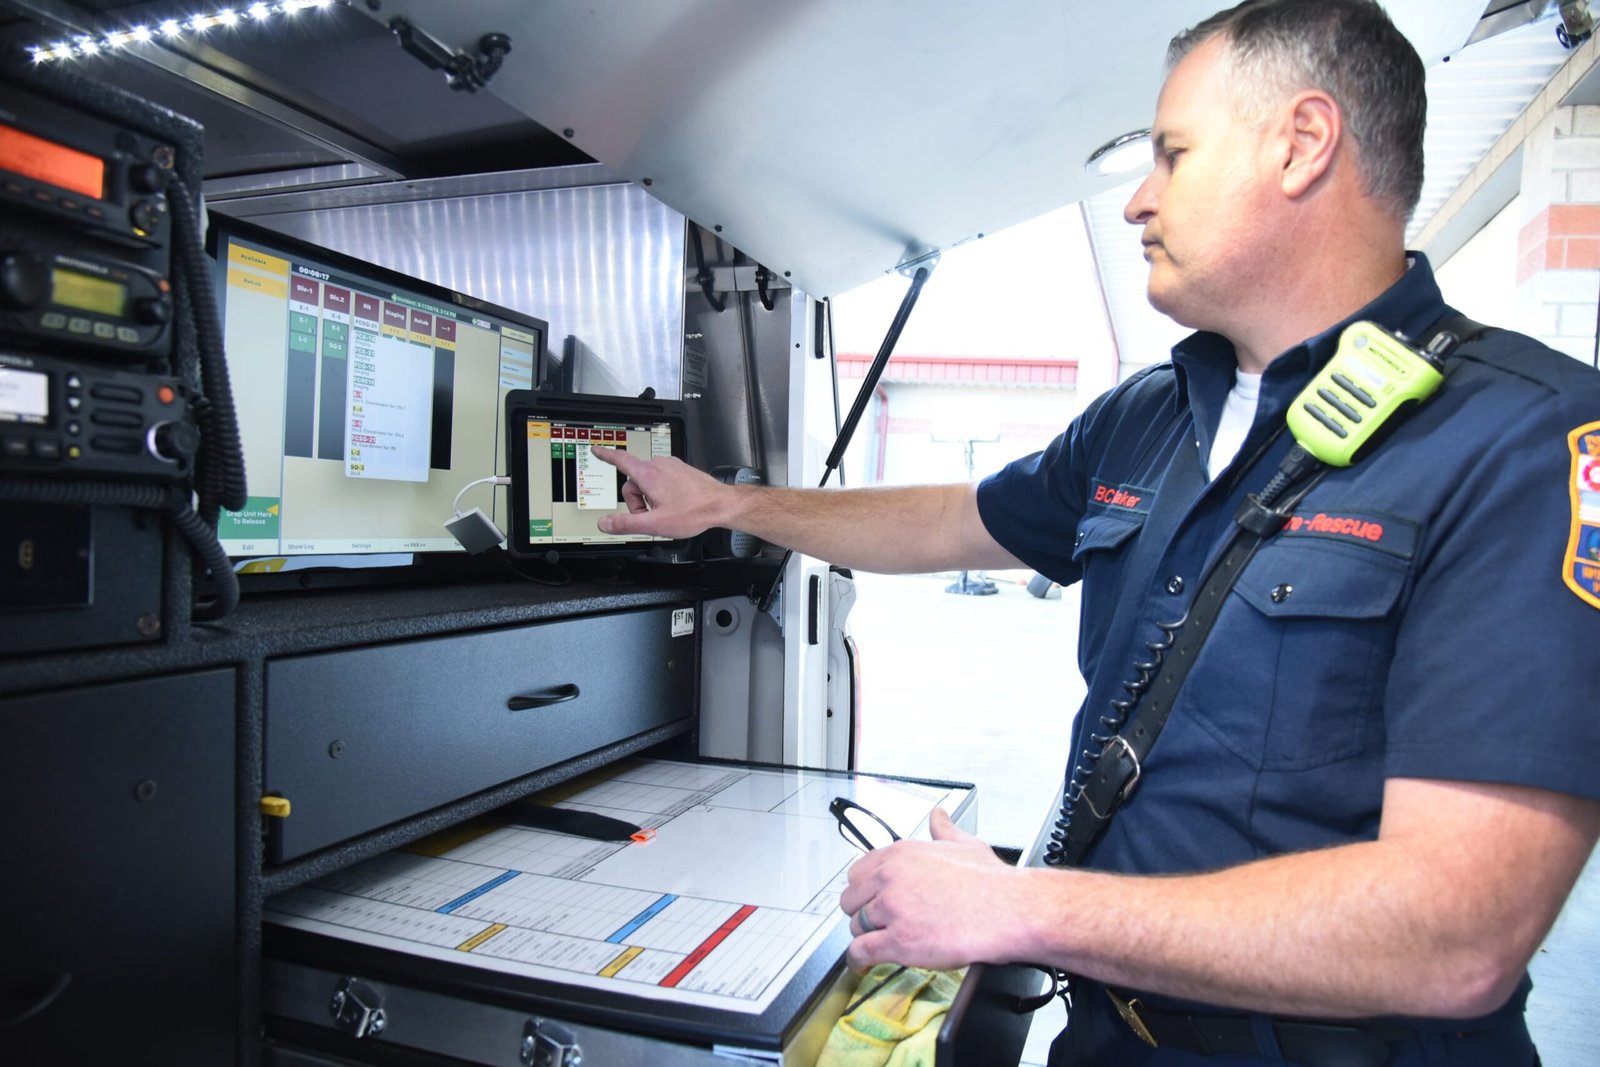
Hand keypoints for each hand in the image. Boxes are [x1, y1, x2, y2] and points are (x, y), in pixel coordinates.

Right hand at [590, 446, 730, 538]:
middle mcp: (659, 465)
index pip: (620, 460)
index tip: (596, 450)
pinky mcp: (680, 470)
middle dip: (637, 501)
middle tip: (651, 516)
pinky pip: (661, 480)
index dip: (605, 455)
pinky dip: (661, 492)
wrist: (721, 505)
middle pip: (633, 481)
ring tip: (667, 511)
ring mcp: (671, 466)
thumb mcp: (655, 524)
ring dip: (650, 498)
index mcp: (648, 474)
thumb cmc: (694, 512)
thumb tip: (606, 523)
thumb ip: (626, 523)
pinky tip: (675, 504)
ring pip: (647, 482)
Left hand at [838, 808, 1017, 971]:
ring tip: (881, 941)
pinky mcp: (898, 941)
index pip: (858, 872)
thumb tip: (939, 816)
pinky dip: (859, 959)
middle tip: (878, 922)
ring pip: (856, 926)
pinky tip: (863, 962)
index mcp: (901, 854)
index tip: (870, 899)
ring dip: (866, 936)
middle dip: (862, 912)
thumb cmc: (990, 882)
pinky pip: (862, 951)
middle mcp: (890, 878)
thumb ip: (944, 830)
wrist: (1007, 910)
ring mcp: (892, 910)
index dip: (864, 889)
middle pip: (851, 900)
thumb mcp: (964, 843)